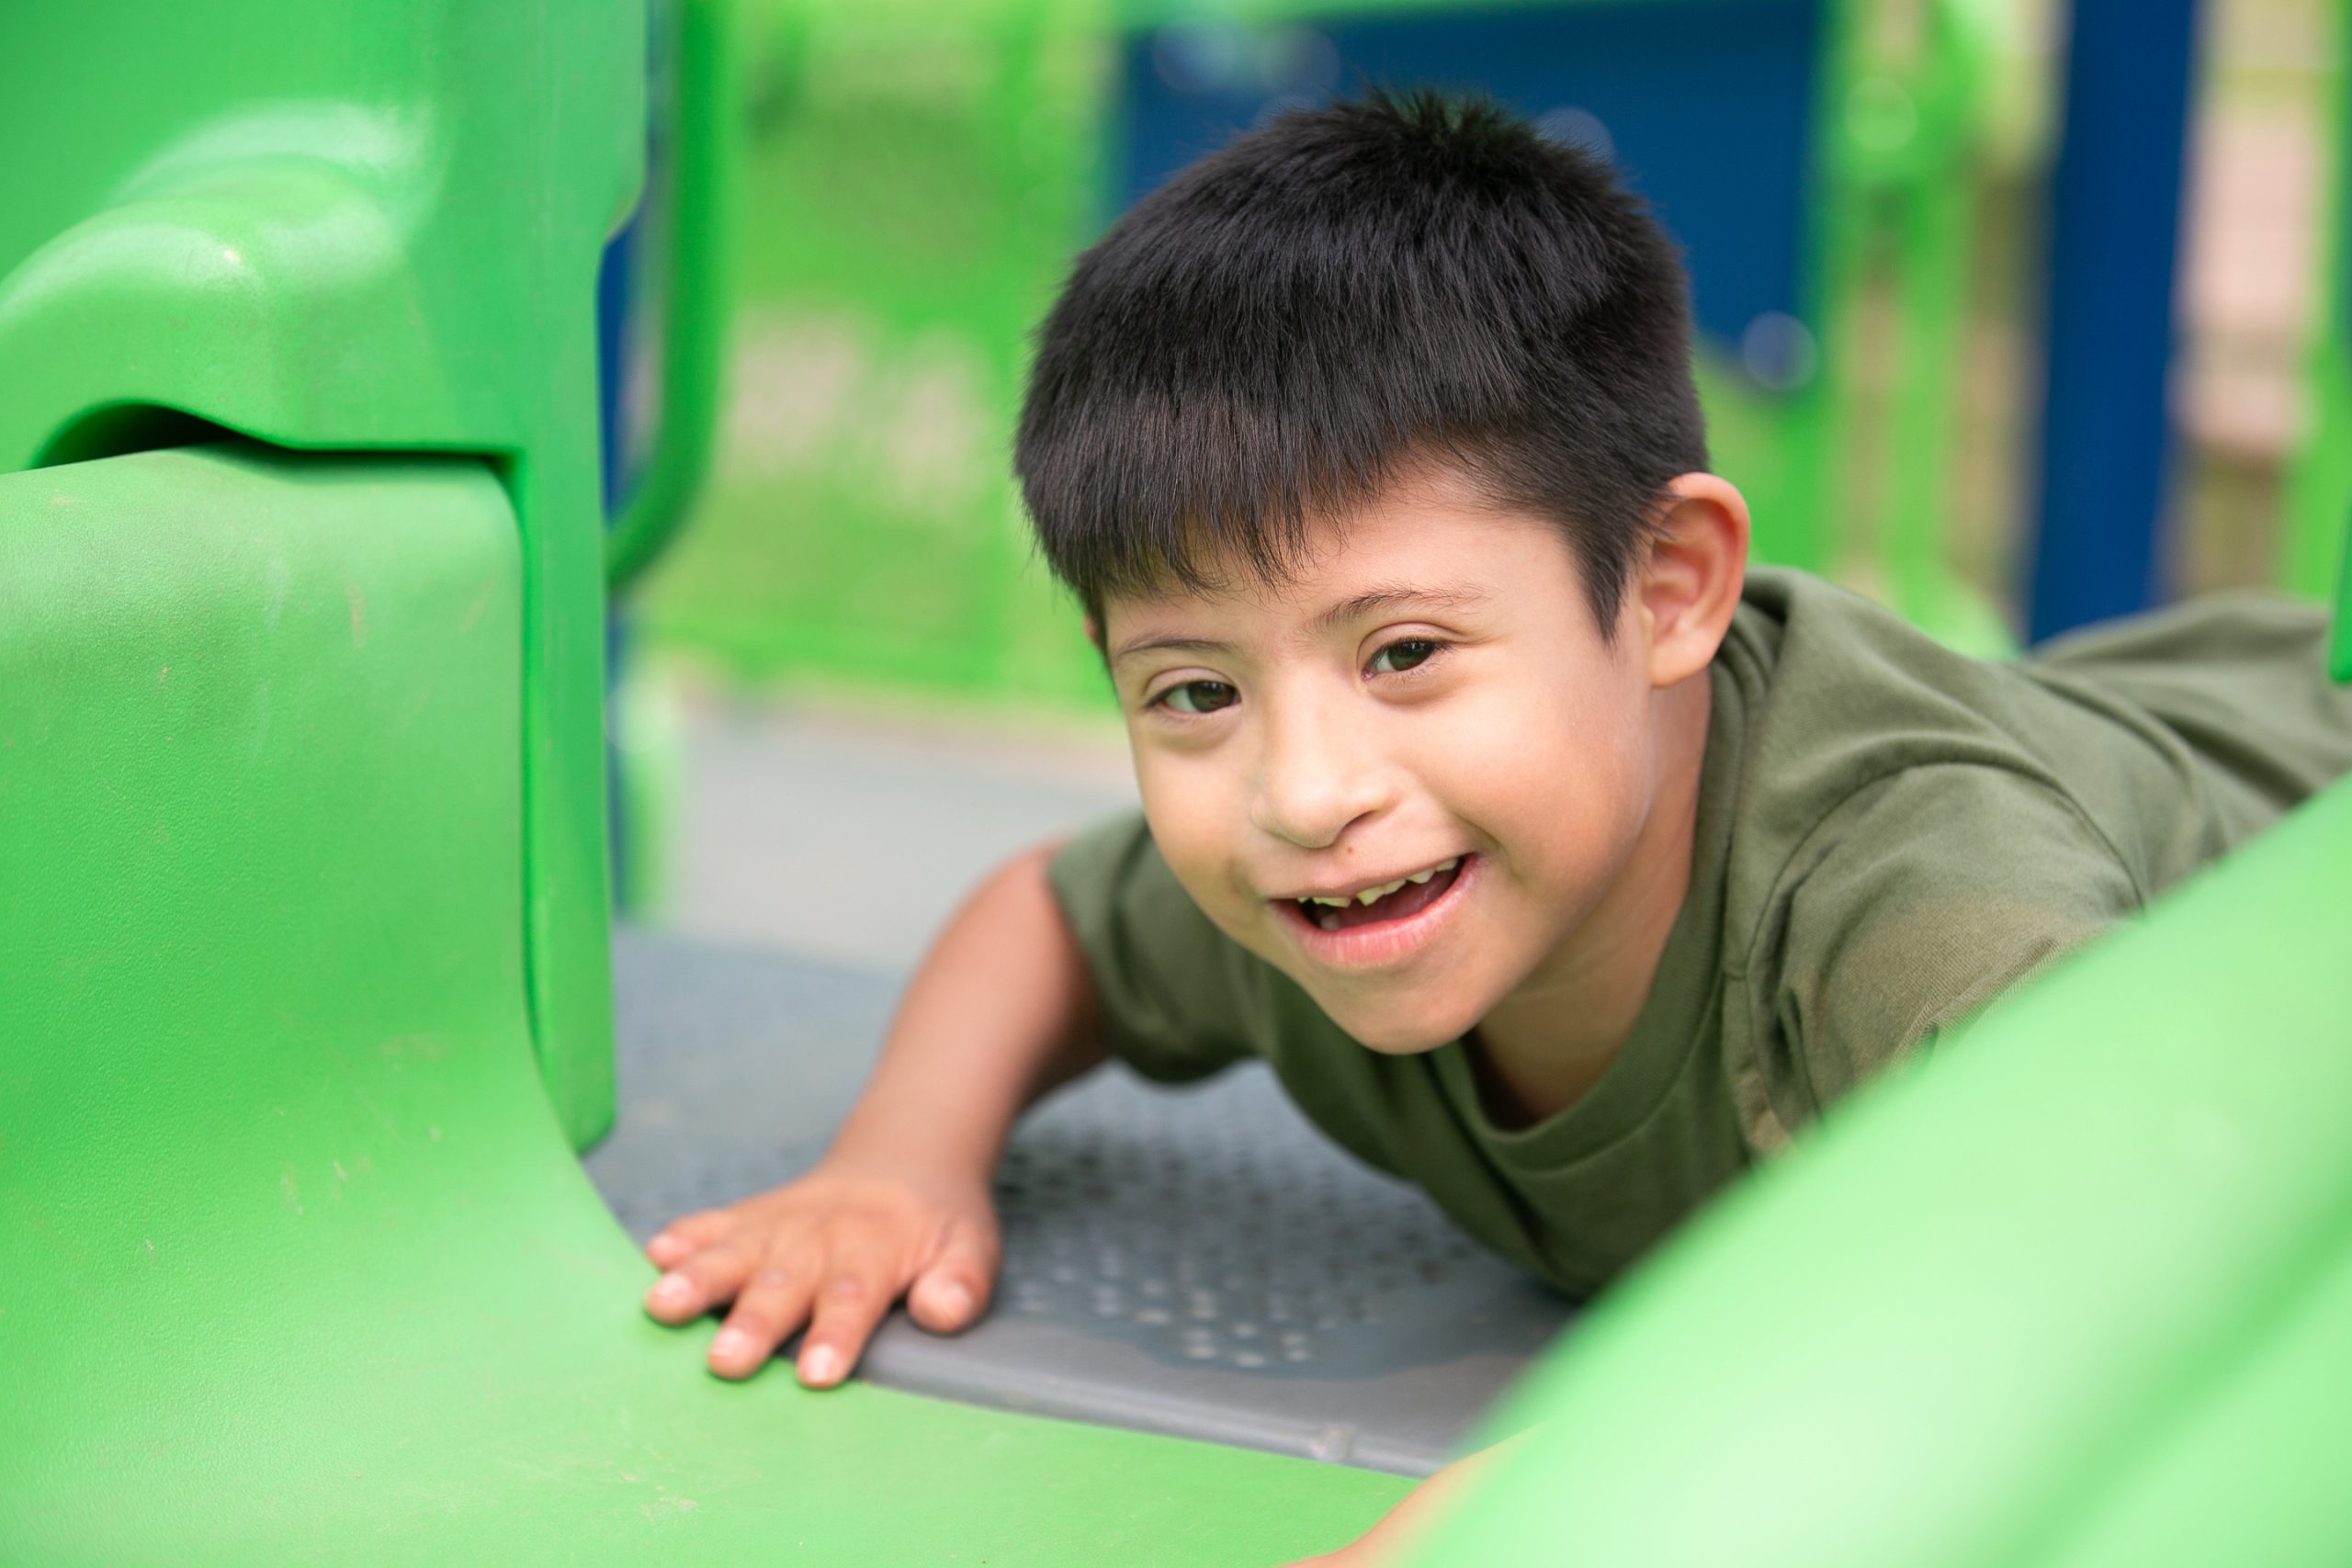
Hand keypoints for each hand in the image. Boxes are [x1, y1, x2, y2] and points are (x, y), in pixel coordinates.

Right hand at [640, 1154, 999, 1384]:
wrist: (906, 1158)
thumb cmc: (937, 1222)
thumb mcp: (971, 1248)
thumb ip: (961, 1282)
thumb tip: (943, 1311)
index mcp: (877, 1251)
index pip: (855, 1297)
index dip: (837, 1335)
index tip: (817, 1374)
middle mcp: (821, 1237)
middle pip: (783, 1283)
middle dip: (753, 1322)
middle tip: (725, 1362)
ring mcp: (780, 1223)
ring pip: (736, 1252)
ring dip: (699, 1279)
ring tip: (662, 1305)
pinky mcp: (751, 1216)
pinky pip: (714, 1223)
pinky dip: (684, 1237)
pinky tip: (655, 1255)